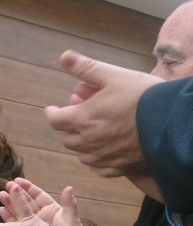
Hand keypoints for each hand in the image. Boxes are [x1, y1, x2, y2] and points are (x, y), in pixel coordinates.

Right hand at [0, 179, 85, 225]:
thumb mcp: (72, 220)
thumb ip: (69, 205)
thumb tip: (69, 187)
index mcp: (52, 210)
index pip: (38, 196)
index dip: (28, 188)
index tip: (18, 181)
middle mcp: (41, 217)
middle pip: (26, 202)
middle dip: (16, 193)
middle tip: (6, 185)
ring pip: (19, 211)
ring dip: (10, 203)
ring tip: (0, 195)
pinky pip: (16, 224)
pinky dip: (8, 217)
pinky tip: (0, 210)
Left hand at [45, 50, 163, 176]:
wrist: (173, 123)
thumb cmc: (142, 96)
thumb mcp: (114, 76)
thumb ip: (86, 68)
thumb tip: (63, 56)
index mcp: (82, 119)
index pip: (55, 120)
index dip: (52, 113)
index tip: (54, 109)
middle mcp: (88, 142)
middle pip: (67, 138)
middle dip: (68, 127)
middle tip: (77, 118)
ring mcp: (103, 157)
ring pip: (82, 154)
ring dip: (82, 144)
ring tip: (91, 133)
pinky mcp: (119, 168)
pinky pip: (99, 168)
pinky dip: (97, 160)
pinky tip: (104, 151)